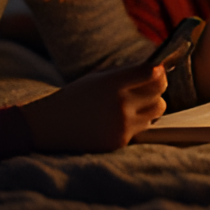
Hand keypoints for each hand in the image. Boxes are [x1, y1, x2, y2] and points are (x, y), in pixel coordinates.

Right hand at [20, 62, 166, 152]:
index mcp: (113, 83)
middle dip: (158, 86)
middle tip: (150, 84)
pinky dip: (138, 121)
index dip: (159, 70)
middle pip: (159, 91)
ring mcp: (122, 125)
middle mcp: (121, 104)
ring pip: (157, 111)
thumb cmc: (75, 97)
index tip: (158, 69)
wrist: (50, 126)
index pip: (152, 73)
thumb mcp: (98, 77)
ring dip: (151, 105)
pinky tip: (123, 117)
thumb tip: (155, 67)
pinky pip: (143, 127)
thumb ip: (125, 72)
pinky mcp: (121, 141)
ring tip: (138, 102)